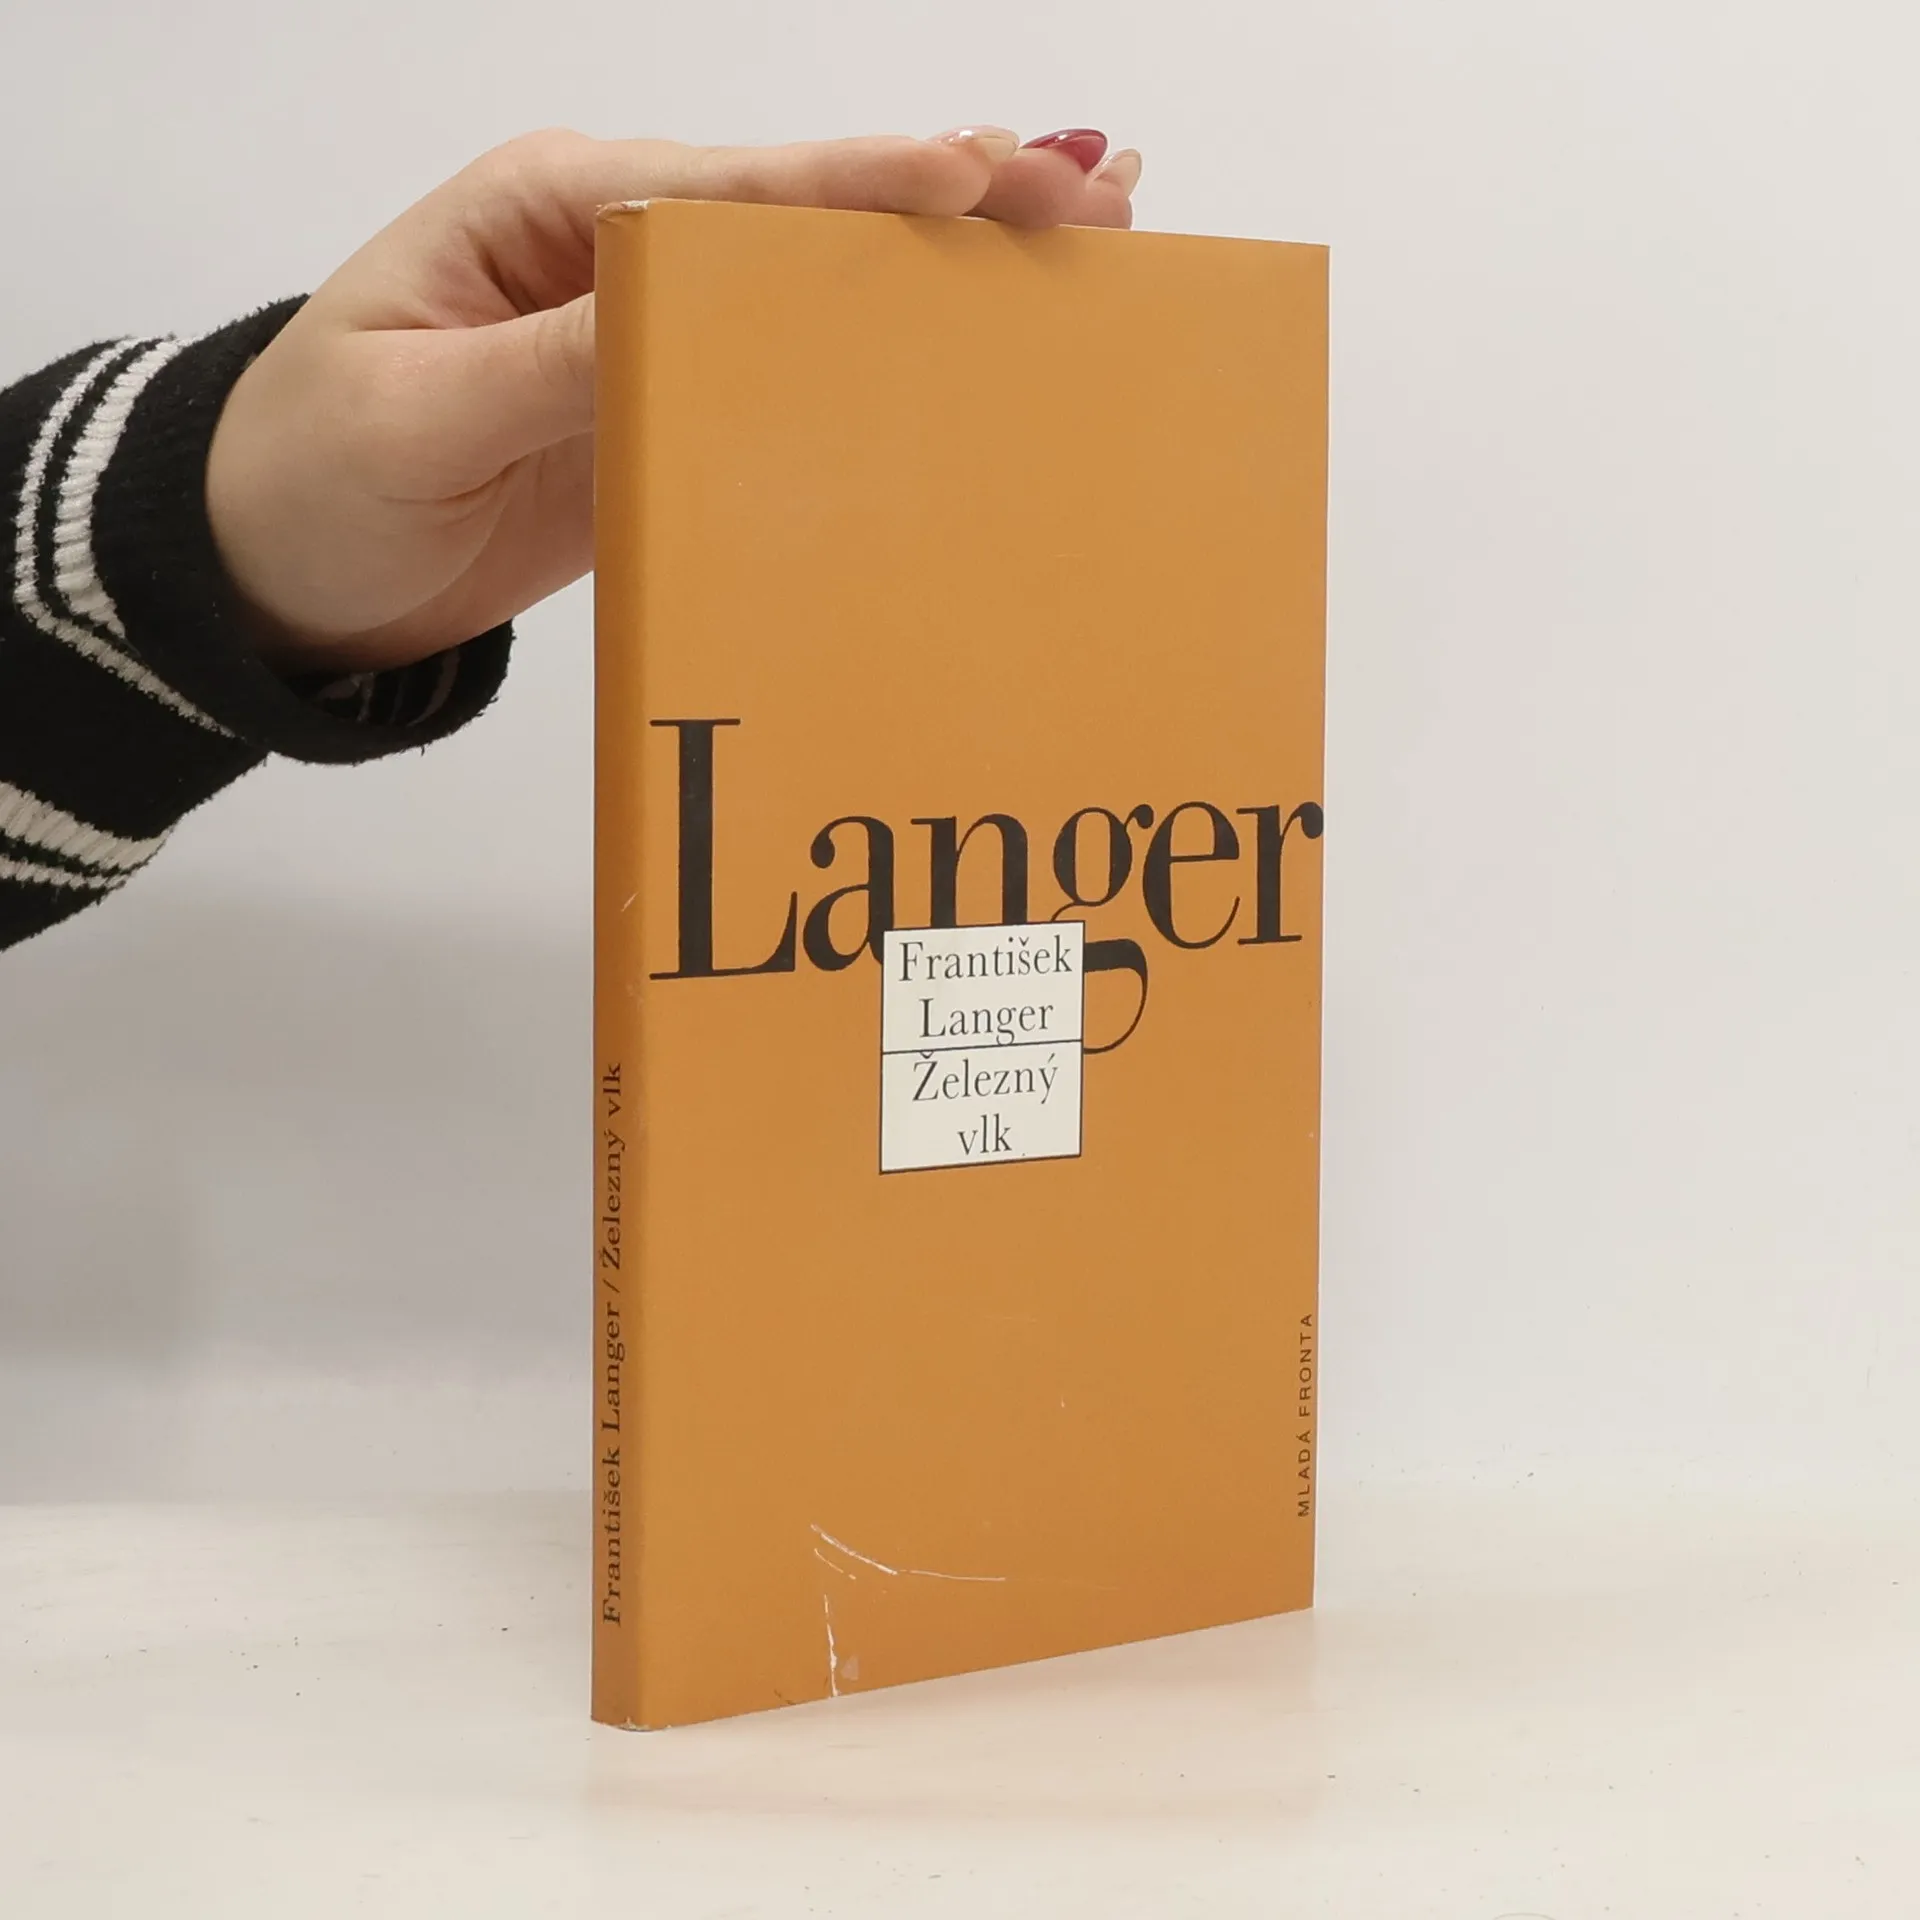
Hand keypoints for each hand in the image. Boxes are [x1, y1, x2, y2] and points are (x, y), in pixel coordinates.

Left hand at [205, 127, 1141, 675]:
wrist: (284, 578)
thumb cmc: (314, 476)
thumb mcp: (414, 414)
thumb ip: (552, 365)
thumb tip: (685, 316)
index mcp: (555, 211)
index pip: (734, 189)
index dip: (863, 184)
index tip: (983, 171)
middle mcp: (620, 253)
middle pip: (809, 217)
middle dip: (954, 198)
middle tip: (1099, 189)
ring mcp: (654, 338)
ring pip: (821, 291)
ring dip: (946, 270)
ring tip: (1085, 240)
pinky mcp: (669, 418)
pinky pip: (792, 386)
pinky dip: (887, 362)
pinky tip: (973, 354)